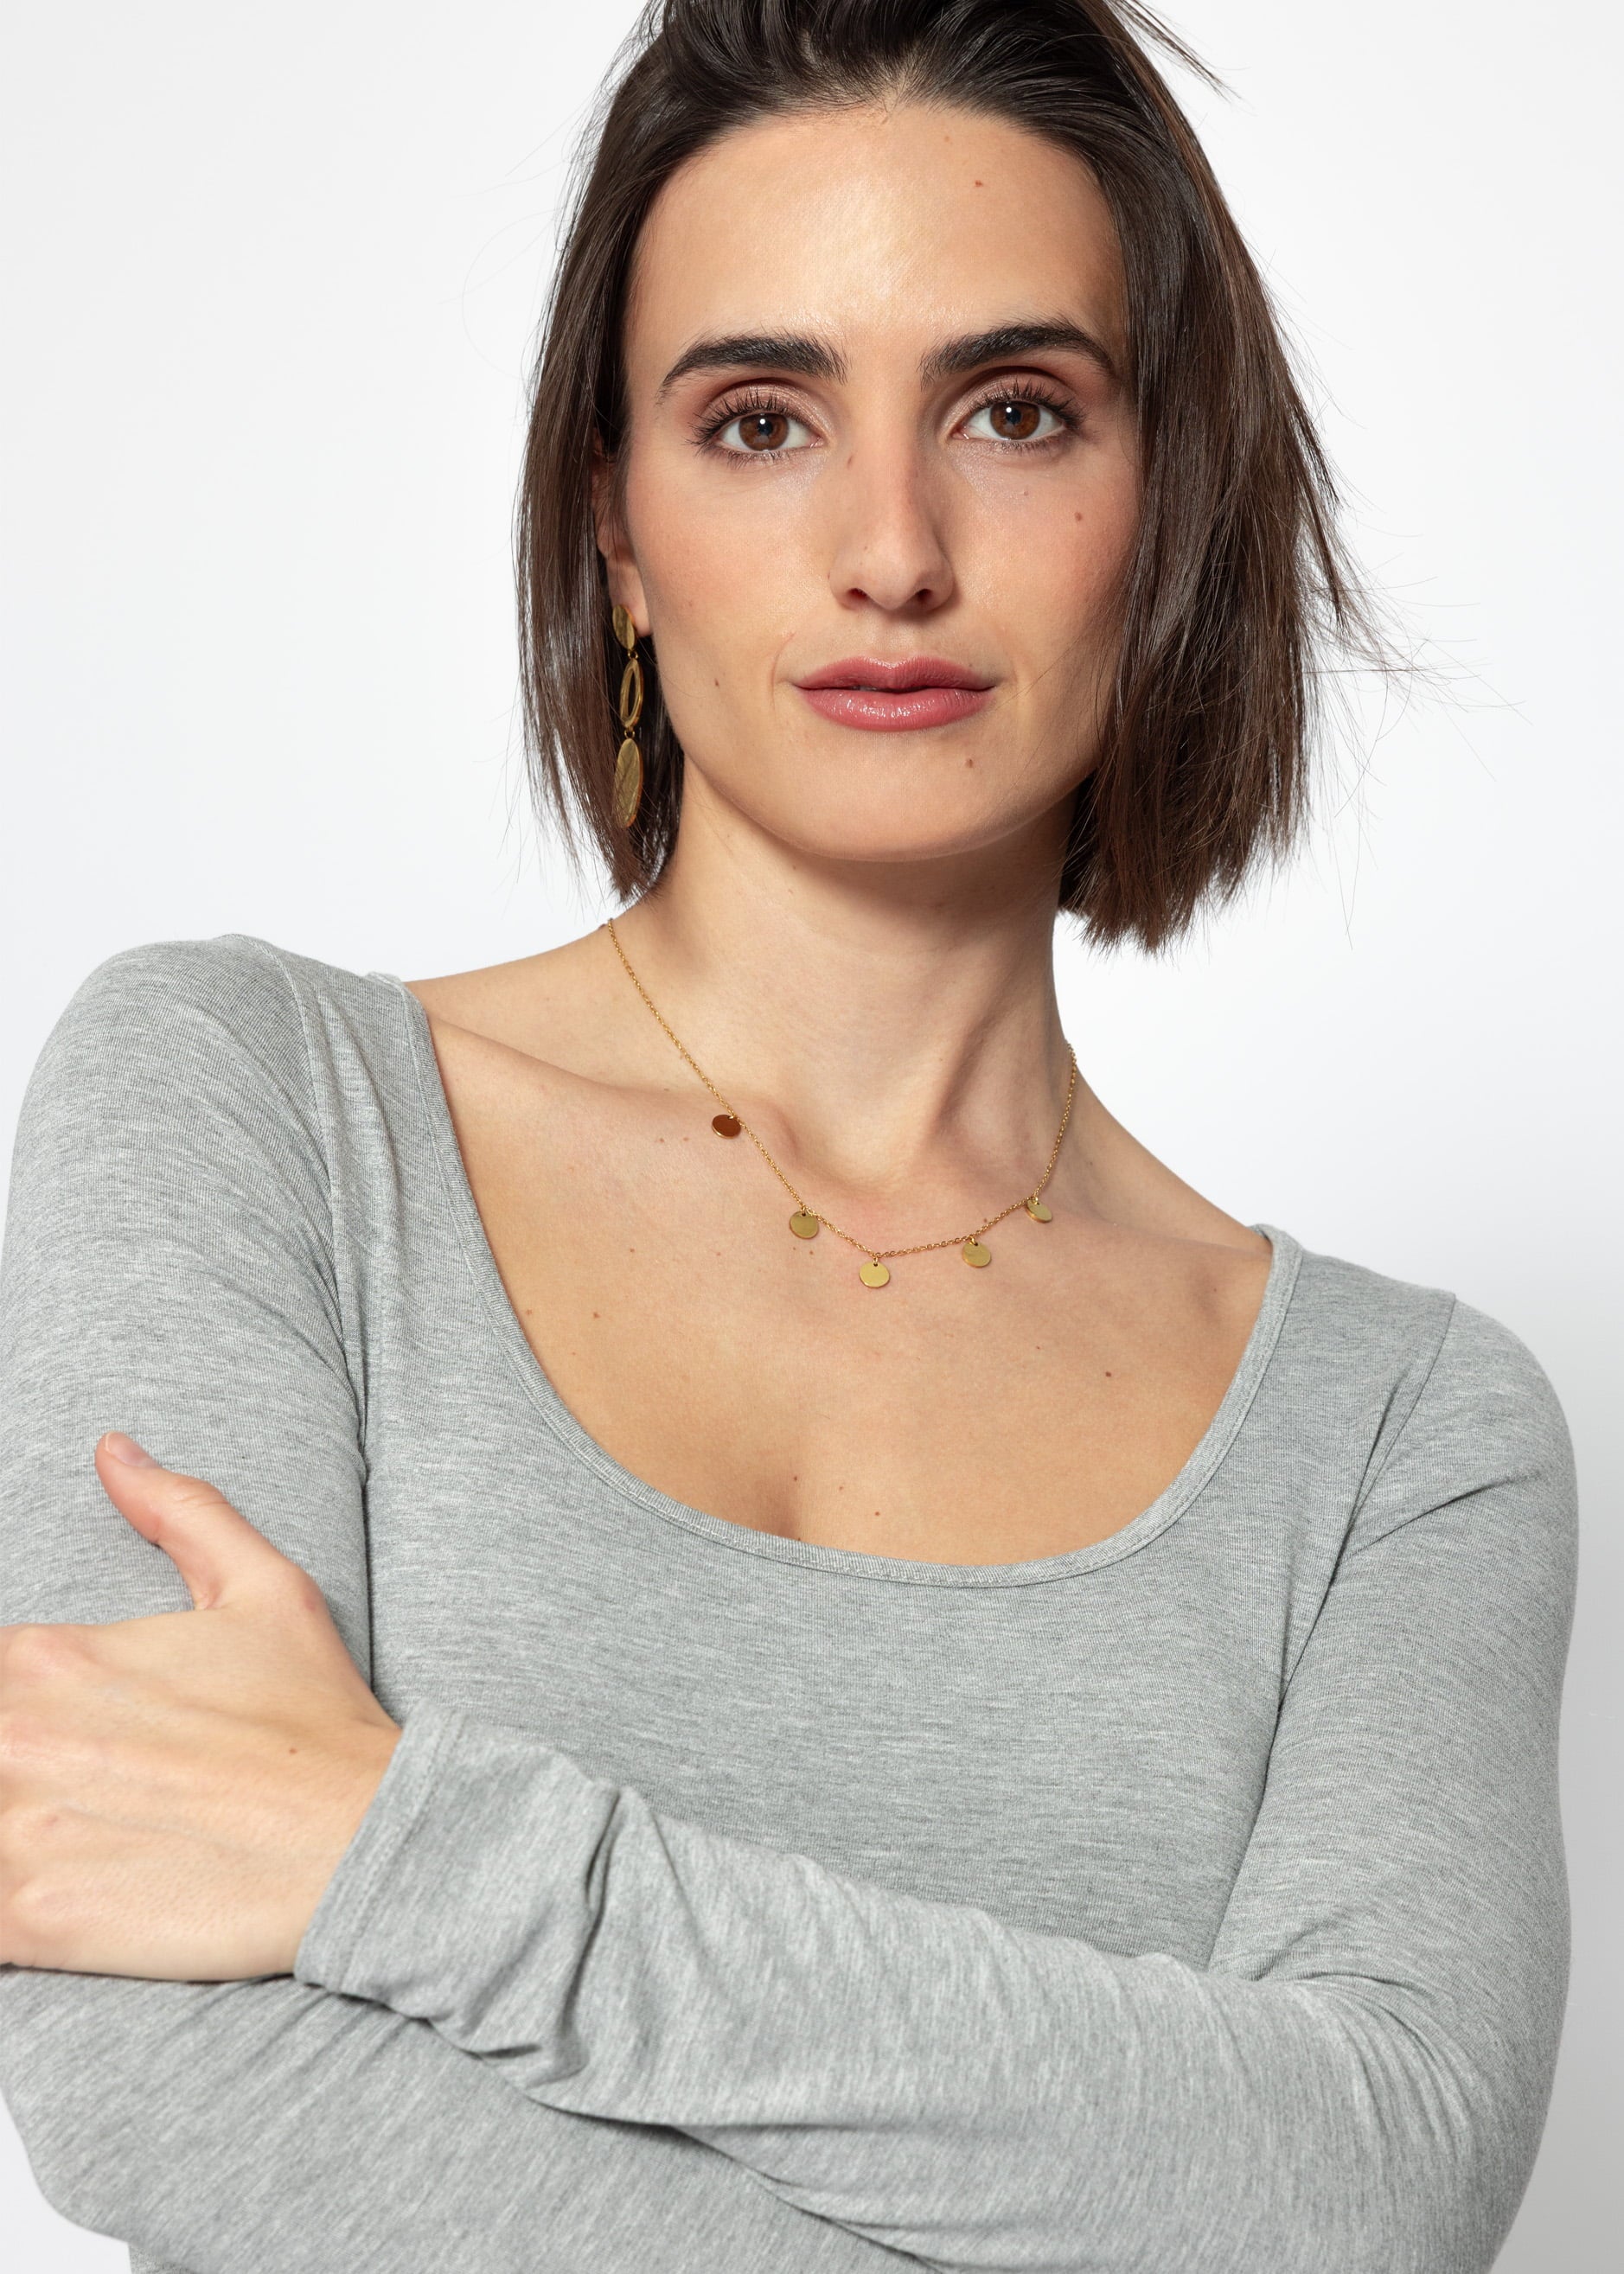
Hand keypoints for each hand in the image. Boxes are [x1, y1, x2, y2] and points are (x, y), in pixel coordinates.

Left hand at [0, 1433, 400, 1980]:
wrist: (366, 1843)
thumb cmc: (316, 1721)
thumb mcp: (265, 1589)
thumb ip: (180, 1512)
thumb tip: (113, 1451)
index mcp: (51, 1657)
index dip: (18, 1707)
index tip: (62, 1734)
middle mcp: (18, 1736)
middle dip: (10, 1762)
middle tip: (78, 1782)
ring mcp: (18, 1833)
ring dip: (6, 1824)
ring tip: (73, 1833)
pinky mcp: (32, 1922)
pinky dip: (6, 1907)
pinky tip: (58, 1890)